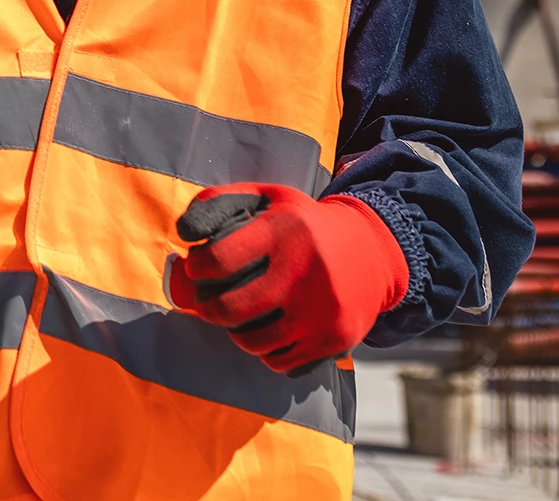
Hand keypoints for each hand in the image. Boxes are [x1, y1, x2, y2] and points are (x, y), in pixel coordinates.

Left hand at [168, 183, 409, 374]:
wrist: (375, 250)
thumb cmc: (304, 223)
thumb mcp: (267, 198)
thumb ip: (219, 202)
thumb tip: (184, 232)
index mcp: (283, 230)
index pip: (218, 260)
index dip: (196, 268)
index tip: (197, 269)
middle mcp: (304, 271)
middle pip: (230, 310)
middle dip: (207, 309)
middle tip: (207, 303)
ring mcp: (321, 310)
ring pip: (252, 342)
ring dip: (234, 332)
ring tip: (237, 316)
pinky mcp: (335, 338)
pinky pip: (279, 361)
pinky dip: (265, 351)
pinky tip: (267, 331)